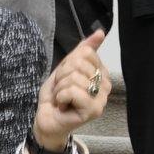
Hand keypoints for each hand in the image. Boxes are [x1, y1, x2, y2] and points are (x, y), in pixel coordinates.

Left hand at [32, 29, 109, 153]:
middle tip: (62, 91)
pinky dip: (60, 97)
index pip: (87, 52)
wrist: (47, 121)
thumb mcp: (66, 68)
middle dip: (62, 76)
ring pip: (74, 78)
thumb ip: (82, 51)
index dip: (68, 63)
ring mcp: (101, 100)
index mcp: (102, 73)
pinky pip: (72, 91)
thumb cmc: (57, 97)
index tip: (66, 78)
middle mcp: (106, 86)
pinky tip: (63, 107)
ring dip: (59, 89)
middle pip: (79, 64)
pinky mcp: (92, 110)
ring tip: (62, 99)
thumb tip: (100, 33)